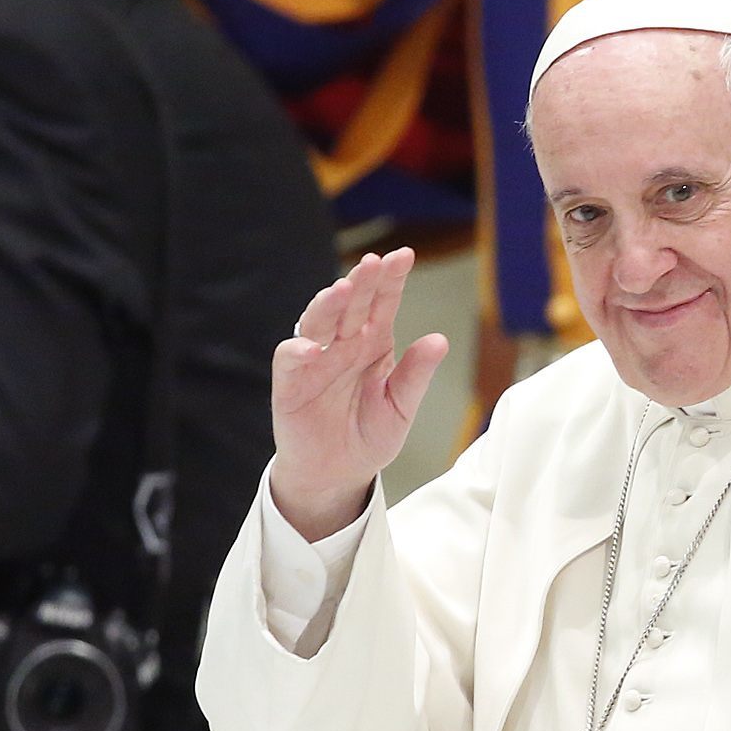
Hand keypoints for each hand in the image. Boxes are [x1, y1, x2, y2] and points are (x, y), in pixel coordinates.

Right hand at [269, 248, 448, 540]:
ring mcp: (316, 359)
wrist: (338, 474)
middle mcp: (344, 343)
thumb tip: (439, 340)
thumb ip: (416, 375)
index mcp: (374, 343)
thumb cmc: (369, 436)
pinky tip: (312, 347)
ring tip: (342, 290)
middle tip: (374, 262)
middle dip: (362, 281)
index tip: (403, 255)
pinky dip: (298, 349)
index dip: (391, 279)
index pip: (383, 302)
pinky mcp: (291, 382)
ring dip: (328, 305)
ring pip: (319, 322)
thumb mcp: (401, 408)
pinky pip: (291, 358)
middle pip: (352, 304)